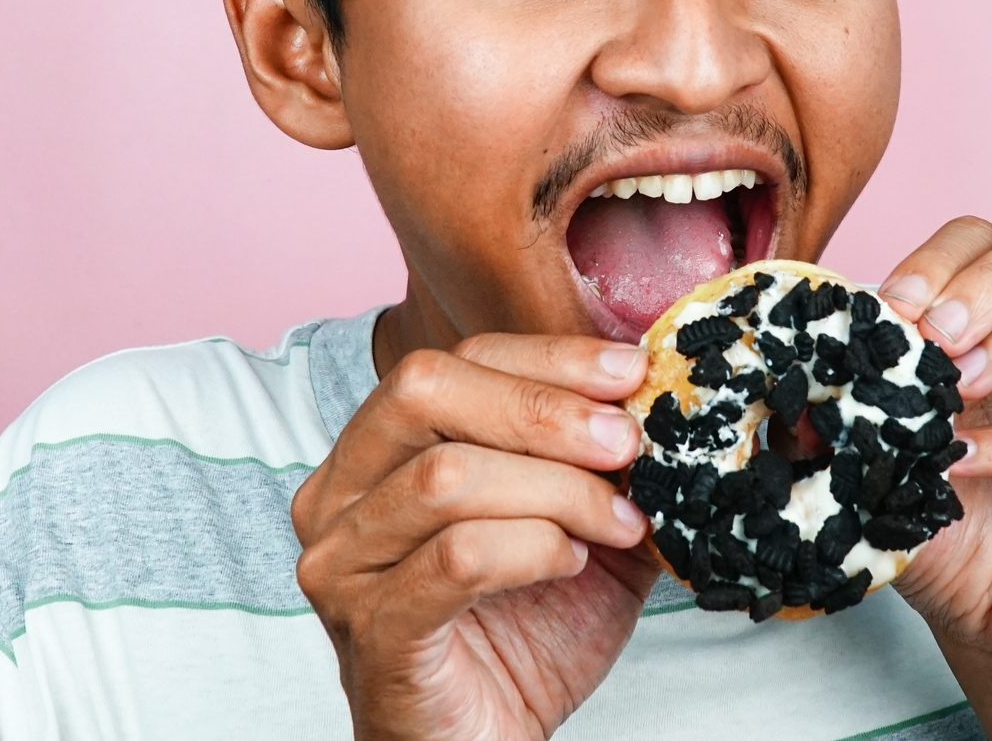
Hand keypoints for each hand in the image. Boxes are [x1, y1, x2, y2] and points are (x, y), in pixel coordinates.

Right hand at [291, 333, 659, 739]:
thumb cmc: (525, 633)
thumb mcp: (579, 523)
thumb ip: (600, 457)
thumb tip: (654, 385)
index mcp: (375, 452)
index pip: (454, 361)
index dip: (547, 358)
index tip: (631, 373)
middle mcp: (338, 496)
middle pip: (426, 392)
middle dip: (543, 409)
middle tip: (625, 444)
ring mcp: (344, 564)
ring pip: (447, 476)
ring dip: (557, 491)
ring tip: (616, 526)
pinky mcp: (373, 629)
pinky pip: (457, 558)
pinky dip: (532, 549)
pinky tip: (571, 564)